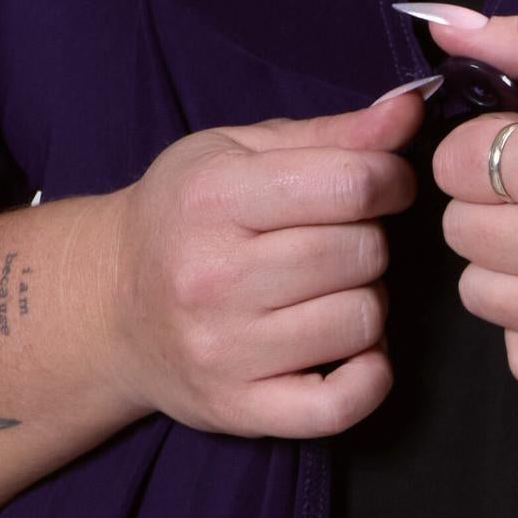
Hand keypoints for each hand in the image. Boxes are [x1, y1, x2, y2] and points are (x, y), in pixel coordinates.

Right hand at [98, 84, 427, 436]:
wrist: (107, 305)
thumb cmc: (184, 216)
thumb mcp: (238, 152)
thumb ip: (331, 133)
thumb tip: (410, 109)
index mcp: (213, 196)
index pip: (353, 183)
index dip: (390, 179)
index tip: (380, 186)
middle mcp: (211, 276)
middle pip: (363, 253)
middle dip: (369, 240)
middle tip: (337, 242)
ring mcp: (223, 350)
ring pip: (362, 321)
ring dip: (365, 303)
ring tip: (328, 291)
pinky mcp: (238, 408)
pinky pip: (341, 405)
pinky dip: (369, 377)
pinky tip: (354, 351)